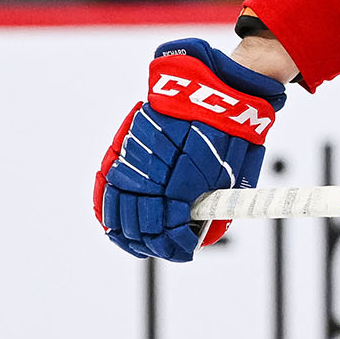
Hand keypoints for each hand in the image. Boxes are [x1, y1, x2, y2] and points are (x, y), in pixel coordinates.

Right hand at [93, 39, 285, 261]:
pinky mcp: (123, 147)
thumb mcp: (234, 172)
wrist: (217, 87)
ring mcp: (133, 160)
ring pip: (117, 211)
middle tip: (169, 248)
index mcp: (182, 181)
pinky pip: (106, 187)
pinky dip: (109, 210)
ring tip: (144, 243)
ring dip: (129, 234)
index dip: (177, 246)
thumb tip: (205, 235)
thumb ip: (214, 205)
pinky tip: (117, 224)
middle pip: (141, 225)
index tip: (186, 251)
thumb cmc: (232, 130)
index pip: (168, 229)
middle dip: (155, 244)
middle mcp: (152, 173)